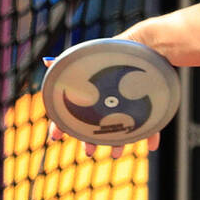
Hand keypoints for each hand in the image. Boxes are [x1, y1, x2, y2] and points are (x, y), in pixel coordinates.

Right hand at [43, 57, 161, 156]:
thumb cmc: (117, 50)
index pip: (72, 110)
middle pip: (97, 124)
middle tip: (89, 152)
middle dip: (90, 139)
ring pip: (123, 128)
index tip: (56, 137)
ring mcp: (131, 103)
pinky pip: (153, 123)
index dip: (62, 123)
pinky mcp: (153, 104)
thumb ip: (68, 61)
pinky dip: (152, 135)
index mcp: (93, 90)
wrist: (149, 44)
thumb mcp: (89, 55)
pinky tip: (151, 146)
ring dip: (119, 142)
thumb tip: (46, 61)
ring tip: (117, 154)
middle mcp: (111, 99)